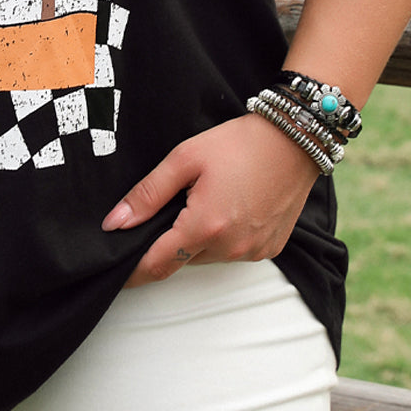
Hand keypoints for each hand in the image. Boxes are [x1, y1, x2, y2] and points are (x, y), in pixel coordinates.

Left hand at [102, 114, 318, 285]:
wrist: (295, 139)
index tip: (116, 271)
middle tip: (172, 206)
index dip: (132, 271)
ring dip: (198, 238)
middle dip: (169, 241)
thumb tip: (114, 223)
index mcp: (205, 227)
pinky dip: (223, 237)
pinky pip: (233, 252)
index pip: (157, 265)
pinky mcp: (270, 249)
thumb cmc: (240, 143)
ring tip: (206, 199)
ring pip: (207, 257)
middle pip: (182, 259)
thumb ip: (147, 195)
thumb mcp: (185, 159)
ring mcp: (253, 252)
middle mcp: (230, 248)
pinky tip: (229, 207)